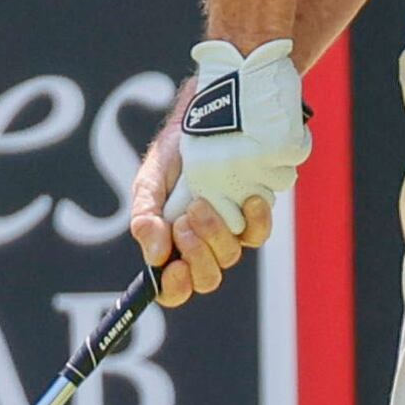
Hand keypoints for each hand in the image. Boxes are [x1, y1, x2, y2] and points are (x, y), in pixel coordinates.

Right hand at [143, 38, 304, 304]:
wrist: (207, 116)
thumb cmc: (174, 152)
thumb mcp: (150, 180)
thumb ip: (145, 216)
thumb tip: (154, 253)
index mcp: (172, 244)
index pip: (174, 287)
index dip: (174, 288)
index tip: (172, 268)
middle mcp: (203, 243)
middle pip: (205, 278)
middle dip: (196, 256)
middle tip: (185, 224)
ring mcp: (230, 230)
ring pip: (230, 256)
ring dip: (215, 234)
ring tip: (202, 202)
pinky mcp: (253, 214)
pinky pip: (259, 233)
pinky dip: (255, 220)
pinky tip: (248, 200)